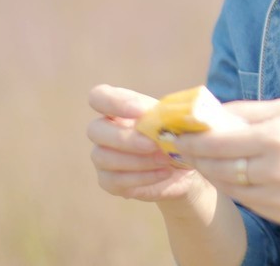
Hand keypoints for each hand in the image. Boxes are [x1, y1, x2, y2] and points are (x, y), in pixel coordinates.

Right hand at [87, 84, 209, 204]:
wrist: (184, 166)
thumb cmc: (177, 135)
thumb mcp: (177, 121)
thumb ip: (170, 114)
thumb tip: (175, 115)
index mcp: (118, 108)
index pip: (99, 97)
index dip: (114, 102)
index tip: (142, 111)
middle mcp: (104, 131)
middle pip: (95, 130)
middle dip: (126, 138)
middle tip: (154, 144)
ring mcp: (102, 156)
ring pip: (103, 157)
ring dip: (137, 160)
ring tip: (165, 160)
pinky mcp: (108, 181)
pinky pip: (114, 180)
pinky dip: (142, 177)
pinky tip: (164, 173)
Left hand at [172, 98, 279, 226]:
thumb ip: (245, 112)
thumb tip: (206, 114)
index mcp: (276, 138)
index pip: (217, 142)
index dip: (190, 140)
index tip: (173, 134)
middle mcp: (276, 171)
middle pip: (218, 168)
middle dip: (195, 158)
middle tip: (181, 148)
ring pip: (229, 188)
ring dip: (213, 173)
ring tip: (205, 160)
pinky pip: (249, 201)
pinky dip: (238, 187)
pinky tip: (237, 174)